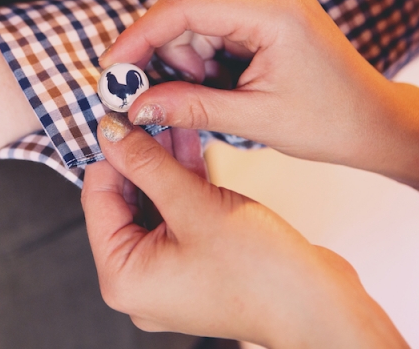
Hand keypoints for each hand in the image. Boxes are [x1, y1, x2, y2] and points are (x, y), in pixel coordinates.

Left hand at [81, 113, 406, 346]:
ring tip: (167, 117)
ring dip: (162, 162)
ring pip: (153, 204)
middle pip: (124, 201)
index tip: (117, 116)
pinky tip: (187, 141)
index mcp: (122, 277)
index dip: (108, 154)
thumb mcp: (193, 205)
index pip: (97, 199)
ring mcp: (166, 273)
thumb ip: (147, 164)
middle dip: (138, 154)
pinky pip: (177, 215)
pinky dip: (182, 182)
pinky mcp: (193, 262)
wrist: (321, 307)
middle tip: (144, 111)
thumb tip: (112, 132)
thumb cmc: (259, 271)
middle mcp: (137, 279)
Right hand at [99, 0, 418, 188]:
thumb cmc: (328, 121)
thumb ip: (189, 107)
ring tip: (201, 93)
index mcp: (273, 11)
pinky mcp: (265, 8)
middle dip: (157, 47)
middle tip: (145, 90)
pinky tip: (212, 81)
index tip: (112, 69)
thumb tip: (135, 107)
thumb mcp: (253, 119)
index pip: (183, 7)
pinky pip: (210, 20)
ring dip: (180, 53)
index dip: (138, 36)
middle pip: (183, 3)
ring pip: (192, 12)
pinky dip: (198, 52)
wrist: (372, 121)